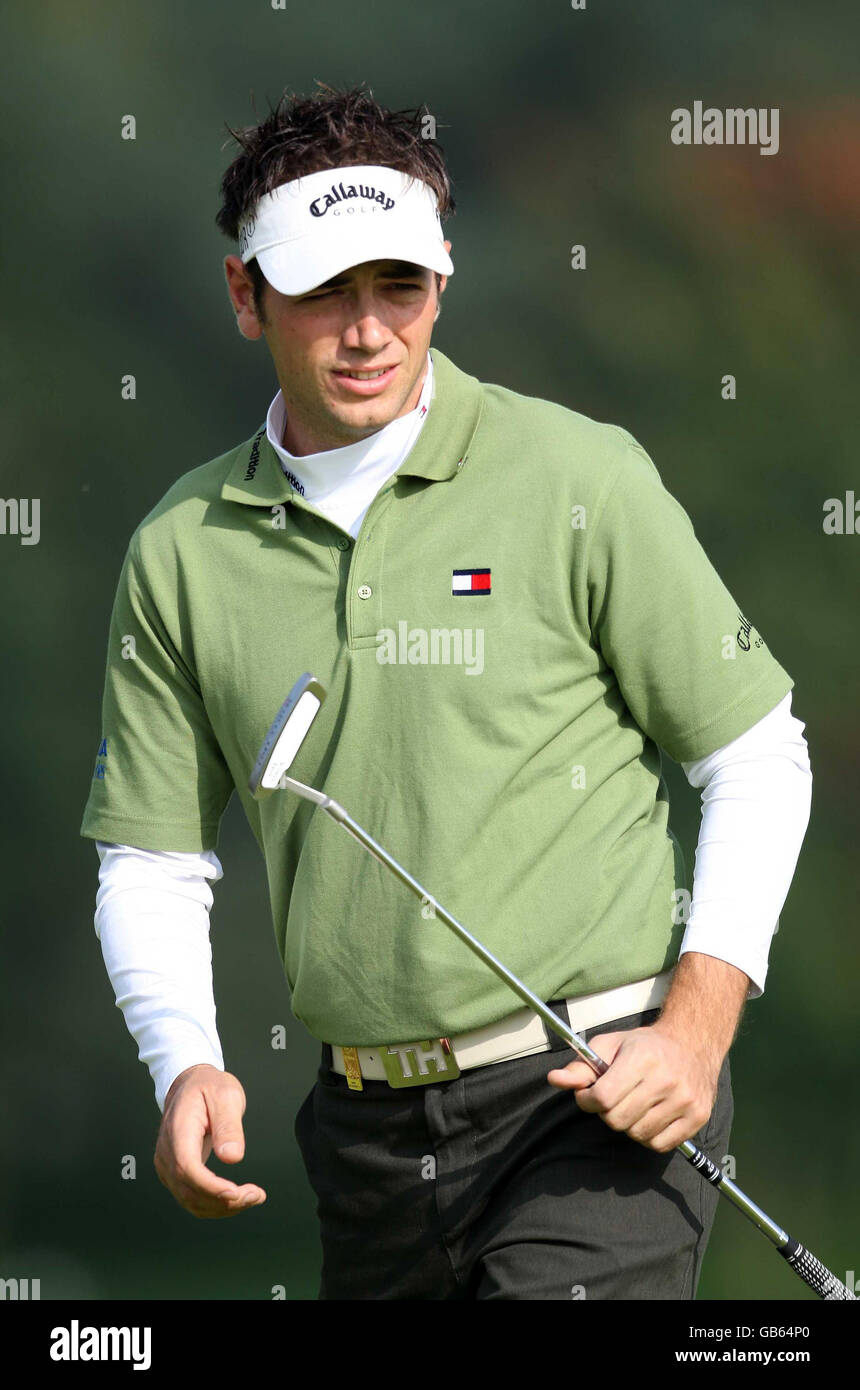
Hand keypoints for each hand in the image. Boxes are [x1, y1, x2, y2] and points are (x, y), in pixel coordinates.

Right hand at [154, 1063, 266, 1218]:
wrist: (189, 1084)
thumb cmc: (207, 1087)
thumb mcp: (225, 1095)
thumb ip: (228, 1126)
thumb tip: (231, 1157)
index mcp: (178, 1130)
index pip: (187, 1168)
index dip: (211, 1187)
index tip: (236, 1192)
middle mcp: (167, 1152)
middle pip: (189, 1191)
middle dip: (223, 1202)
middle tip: (256, 1195)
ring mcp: (168, 1165)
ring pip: (190, 1201)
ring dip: (221, 1207)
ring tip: (252, 1197)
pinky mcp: (175, 1172)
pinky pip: (191, 1197)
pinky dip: (215, 1204)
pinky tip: (236, 1198)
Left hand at [546, 1021, 721, 1152]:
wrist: (692, 1043)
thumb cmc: (644, 1046)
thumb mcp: (609, 1046)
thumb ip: (580, 1066)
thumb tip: (554, 1079)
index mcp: (642, 1058)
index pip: (604, 1098)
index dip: (588, 1101)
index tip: (589, 1095)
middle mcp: (666, 1080)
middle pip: (618, 1120)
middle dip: (607, 1113)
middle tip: (613, 1099)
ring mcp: (684, 1100)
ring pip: (637, 1134)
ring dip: (629, 1125)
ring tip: (634, 1105)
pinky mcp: (698, 1117)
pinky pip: (660, 1145)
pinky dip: (649, 1136)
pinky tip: (650, 1116)